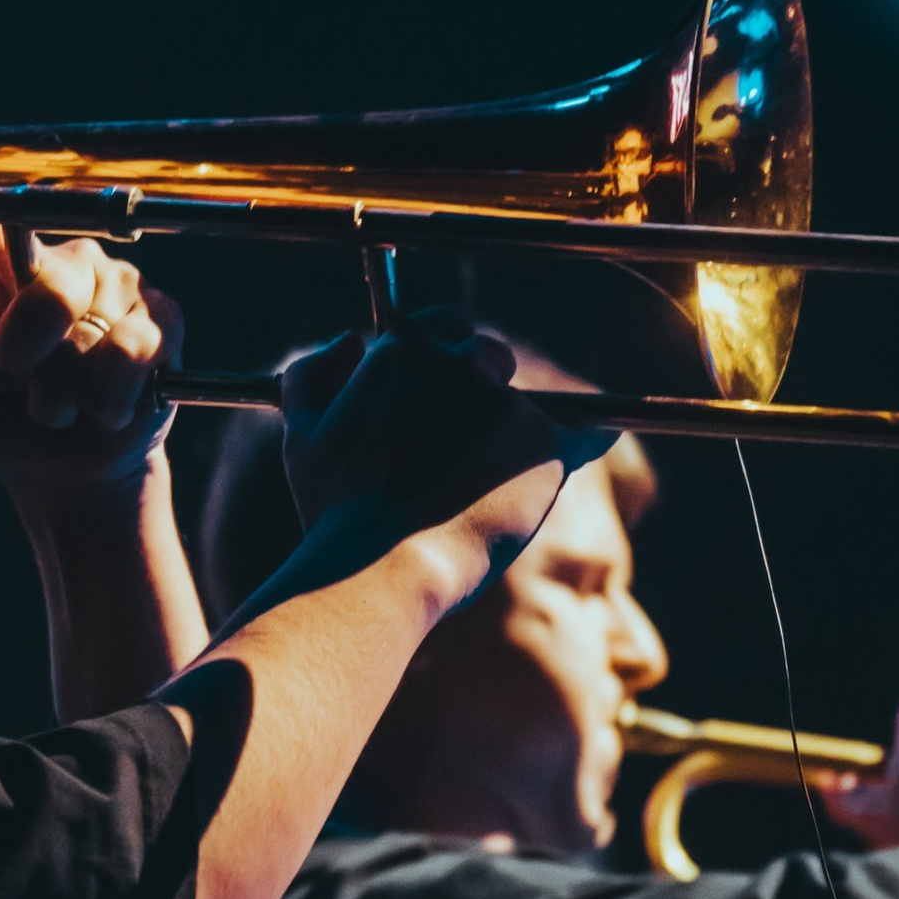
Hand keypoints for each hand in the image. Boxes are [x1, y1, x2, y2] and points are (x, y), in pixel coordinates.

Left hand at [0, 155, 172, 491]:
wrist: (53, 471)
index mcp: (1, 259)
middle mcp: (62, 260)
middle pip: (49, 287)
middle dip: (23, 350)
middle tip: (12, 375)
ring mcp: (118, 285)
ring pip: (87, 338)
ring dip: (58, 395)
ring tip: (54, 406)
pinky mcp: (162, 320)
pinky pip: (130, 353)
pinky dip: (103, 400)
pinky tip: (98, 411)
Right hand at [278, 313, 566, 575]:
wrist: (383, 567)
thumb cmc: (334, 510)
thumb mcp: (299, 436)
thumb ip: (311, 374)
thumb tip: (350, 341)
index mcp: (402, 350)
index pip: (440, 331)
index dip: (441, 364)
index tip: (439, 397)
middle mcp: (459, 362)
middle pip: (487, 357)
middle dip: (481, 388)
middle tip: (467, 439)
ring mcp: (506, 400)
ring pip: (522, 403)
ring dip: (514, 428)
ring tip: (497, 479)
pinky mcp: (543, 442)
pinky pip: (582, 432)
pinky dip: (587, 438)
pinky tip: (600, 439)